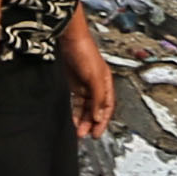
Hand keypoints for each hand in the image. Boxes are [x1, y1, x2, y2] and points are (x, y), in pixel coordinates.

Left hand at [67, 14, 118, 139]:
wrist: (69, 40)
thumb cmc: (85, 52)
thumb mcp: (94, 77)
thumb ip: (97, 97)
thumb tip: (98, 116)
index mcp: (106, 84)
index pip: (107, 107)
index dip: (103, 121)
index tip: (97, 133)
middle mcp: (97, 86)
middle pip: (96, 110)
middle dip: (91, 124)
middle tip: (86, 135)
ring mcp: (86, 86)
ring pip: (87, 108)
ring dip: (83, 120)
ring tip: (79, 132)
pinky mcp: (75, 84)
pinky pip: (77, 103)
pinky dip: (76, 112)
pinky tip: (74, 120)